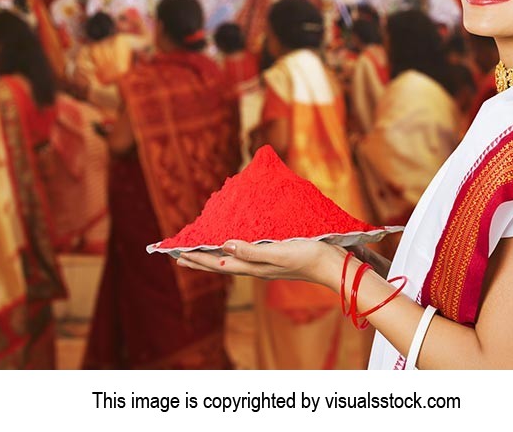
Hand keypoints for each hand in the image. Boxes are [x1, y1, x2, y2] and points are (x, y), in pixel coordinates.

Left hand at [177, 239, 345, 289]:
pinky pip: (245, 256)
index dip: (197, 258)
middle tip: (179, 256)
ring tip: (201, 252)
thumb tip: (223, 246)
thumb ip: (251, 251)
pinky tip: (235, 246)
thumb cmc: (309, 255)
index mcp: (254, 267)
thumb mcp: (278, 252)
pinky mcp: (275, 259)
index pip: (218, 264)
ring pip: (232, 262)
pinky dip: (232, 251)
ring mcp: (266, 265)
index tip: (177, 254)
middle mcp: (257, 268)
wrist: (335, 265)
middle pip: (221, 265)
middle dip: (200, 260)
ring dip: (214, 257)